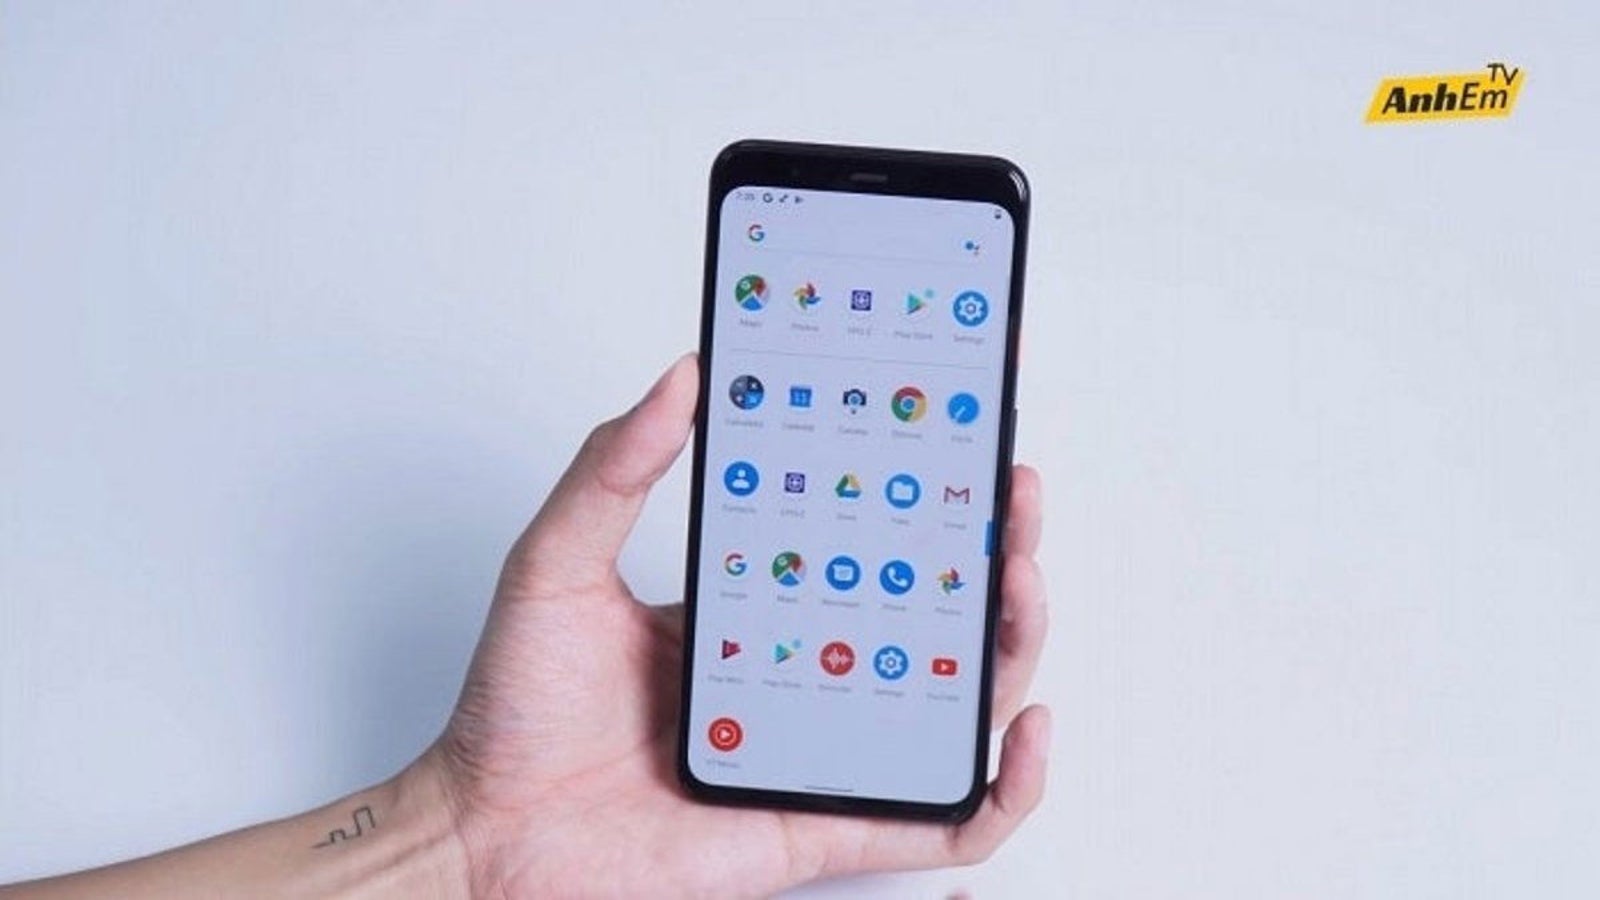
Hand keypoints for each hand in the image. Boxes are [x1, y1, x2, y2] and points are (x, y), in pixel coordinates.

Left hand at [419, 354, 1051, 896]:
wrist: (489, 840)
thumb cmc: (514, 716)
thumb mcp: (556, 563)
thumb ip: (613, 470)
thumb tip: (680, 378)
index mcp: (757, 606)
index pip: (863, 534)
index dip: (922, 480)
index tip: (957, 414)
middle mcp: (806, 670)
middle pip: (932, 606)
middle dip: (990, 542)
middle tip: (1007, 486)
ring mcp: (826, 747)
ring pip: (958, 697)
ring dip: (1015, 637)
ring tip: (1019, 578)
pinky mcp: (830, 825)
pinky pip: (944, 818)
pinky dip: (1008, 787)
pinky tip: (1021, 731)